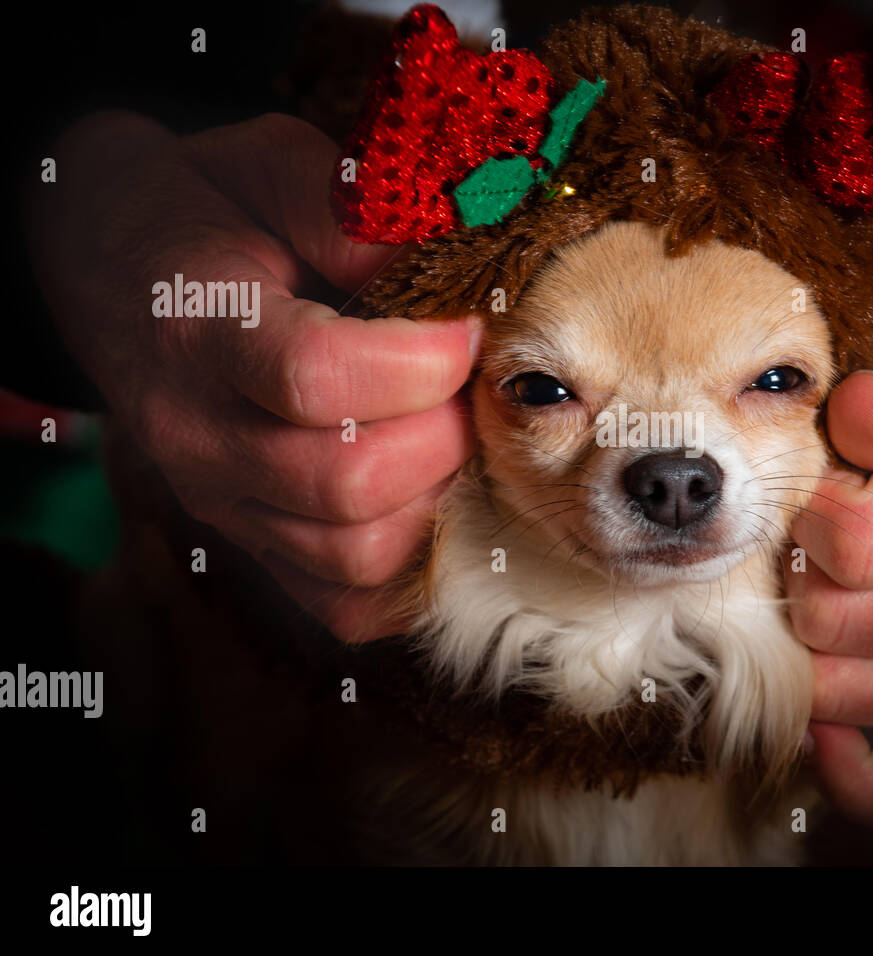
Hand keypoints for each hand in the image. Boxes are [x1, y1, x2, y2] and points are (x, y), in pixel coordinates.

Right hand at [26, 110, 478, 640]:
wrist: (116, 269)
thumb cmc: (207, 213)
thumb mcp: (268, 164)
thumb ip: (349, 208)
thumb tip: (450, 267)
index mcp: (200, 328)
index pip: (314, 377)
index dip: (420, 360)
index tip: (468, 325)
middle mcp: (198, 434)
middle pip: (345, 484)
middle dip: (443, 434)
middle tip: (469, 385)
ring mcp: (220, 503)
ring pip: (355, 556)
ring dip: (435, 499)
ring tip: (451, 431)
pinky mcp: (251, 545)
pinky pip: (347, 604)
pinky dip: (411, 567)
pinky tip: (430, 495)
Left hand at [788, 306, 872, 836]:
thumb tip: (852, 420)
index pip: (852, 544)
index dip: (807, 509)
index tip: (822, 481)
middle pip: (833, 623)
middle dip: (795, 573)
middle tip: (811, 533)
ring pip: (843, 694)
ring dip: (805, 644)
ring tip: (826, 585)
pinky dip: (856, 772)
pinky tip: (824, 716)